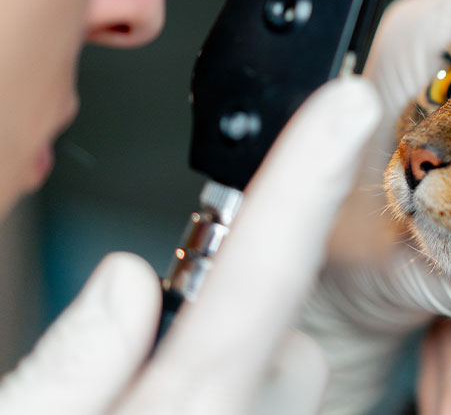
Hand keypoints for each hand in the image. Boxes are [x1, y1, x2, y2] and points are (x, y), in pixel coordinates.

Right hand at [0, 77, 380, 413]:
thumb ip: (64, 366)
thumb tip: (125, 283)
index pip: (256, 275)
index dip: (304, 177)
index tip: (345, 106)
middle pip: (275, 325)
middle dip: (226, 314)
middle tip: (139, 366)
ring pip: (279, 367)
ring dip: (227, 368)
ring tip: (143, 407)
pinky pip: (274, 398)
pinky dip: (239, 397)